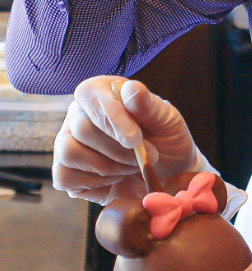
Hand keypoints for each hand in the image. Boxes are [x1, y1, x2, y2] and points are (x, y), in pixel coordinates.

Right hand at [53, 77, 202, 204]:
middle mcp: (78, 116)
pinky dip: (96, 182)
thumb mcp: (167, 121)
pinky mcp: (65, 173)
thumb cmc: (166, 141)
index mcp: (101, 93)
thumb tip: (131, 88)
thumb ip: (149, 105)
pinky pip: (65, 177)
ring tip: (134, 166)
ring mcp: (67, 143)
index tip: (135, 138)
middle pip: (81, 128)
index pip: (89, 94)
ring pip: (69, 152)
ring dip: (109, 165)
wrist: (167, 176)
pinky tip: (117, 178)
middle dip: (119, 149)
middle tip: (150, 155)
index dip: (111, 116)